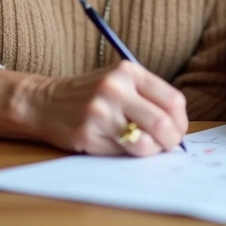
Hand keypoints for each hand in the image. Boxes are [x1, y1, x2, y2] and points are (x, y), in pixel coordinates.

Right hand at [24, 62, 188, 156]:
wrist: (45, 102)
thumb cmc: (91, 94)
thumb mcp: (120, 81)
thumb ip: (148, 96)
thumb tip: (178, 126)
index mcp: (128, 71)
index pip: (172, 100)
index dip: (181, 121)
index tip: (177, 130)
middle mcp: (115, 88)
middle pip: (162, 122)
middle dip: (171, 140)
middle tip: (168, 146)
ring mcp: (100, 112)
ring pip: (144, 142)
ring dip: (152, 151)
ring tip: (147, 148)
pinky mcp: (87, 134)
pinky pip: (121, 153)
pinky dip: (128, 154)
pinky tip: (120, 146)